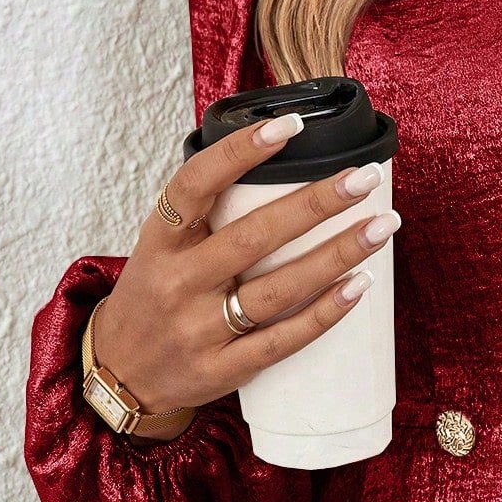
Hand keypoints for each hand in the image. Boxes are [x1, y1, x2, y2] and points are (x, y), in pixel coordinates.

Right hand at [91, 111, 401, 431]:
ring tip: (382, 227)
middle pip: (254, 236)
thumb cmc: (154, 300)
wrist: (119, 376)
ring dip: (337, 255)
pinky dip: (324, 313)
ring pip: (278, 289)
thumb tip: (278, 164)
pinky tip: (359, 286)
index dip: (240, 152)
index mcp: (161, 242)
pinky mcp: (224, 368)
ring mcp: (201, 328)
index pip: (196, 185)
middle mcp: (179, 282)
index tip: (290, 125)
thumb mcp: (160, 249)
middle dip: (316, 203)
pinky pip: (283, 339)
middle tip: (364, 178)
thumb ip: (206, 216)